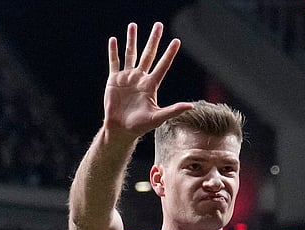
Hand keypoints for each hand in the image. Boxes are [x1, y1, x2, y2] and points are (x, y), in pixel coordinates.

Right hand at [104, 22, 192, 139]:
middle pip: (148, 54)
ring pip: (130, 54)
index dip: (169, 54)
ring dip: (132, 40)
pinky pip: (114, 62)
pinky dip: (114, 51)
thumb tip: (190, 106)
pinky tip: (114, 40)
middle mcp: (140, 78)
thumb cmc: (140, 126)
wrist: (120, 129)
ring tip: (133, 25)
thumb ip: (173, 110)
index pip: (162, 65)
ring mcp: (127, 78)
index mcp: (151, 85)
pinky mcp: (114, 80)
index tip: (176, 41)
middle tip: (158, 25)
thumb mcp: (158, 118)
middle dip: (153, 40)